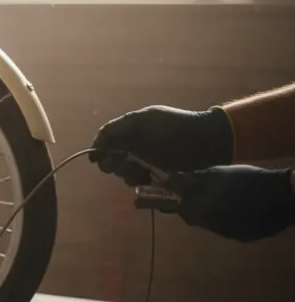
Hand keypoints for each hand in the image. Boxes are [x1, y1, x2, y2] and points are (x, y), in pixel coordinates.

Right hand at [90, 106, 233, 185]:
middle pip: (110, 158)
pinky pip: (138, 181)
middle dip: (111, 163)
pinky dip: (138, 180)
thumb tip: (96, 144)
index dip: (98, 149)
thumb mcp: (144, 120)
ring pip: (122, 172)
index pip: (106, 140)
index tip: (95, 159)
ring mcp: (145, 161)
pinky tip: (146, 177)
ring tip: (138, 170)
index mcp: (131, 129)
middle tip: (121, 163)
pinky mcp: (155, 175)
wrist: (206, 141)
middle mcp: (135, 145)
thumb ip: (117, 129)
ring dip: (125, 172)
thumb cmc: (175, 127)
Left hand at [163, 166, 294, 242]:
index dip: (178, 200)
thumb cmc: (245, 180)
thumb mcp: (215, 174)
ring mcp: (229, 234)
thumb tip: (168, 182)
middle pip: (196, 218)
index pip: (180, 210)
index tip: (179, 192)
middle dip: (194, 206)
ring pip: (212, 224)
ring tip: (222, 197)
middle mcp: (213, 228)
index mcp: (202, 213)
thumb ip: (189, 180)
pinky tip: (238, 206)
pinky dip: (228, 218)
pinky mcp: (244, 237)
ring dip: (211, 212)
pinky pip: (229, 228)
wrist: (281, 195)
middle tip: (202, 191)